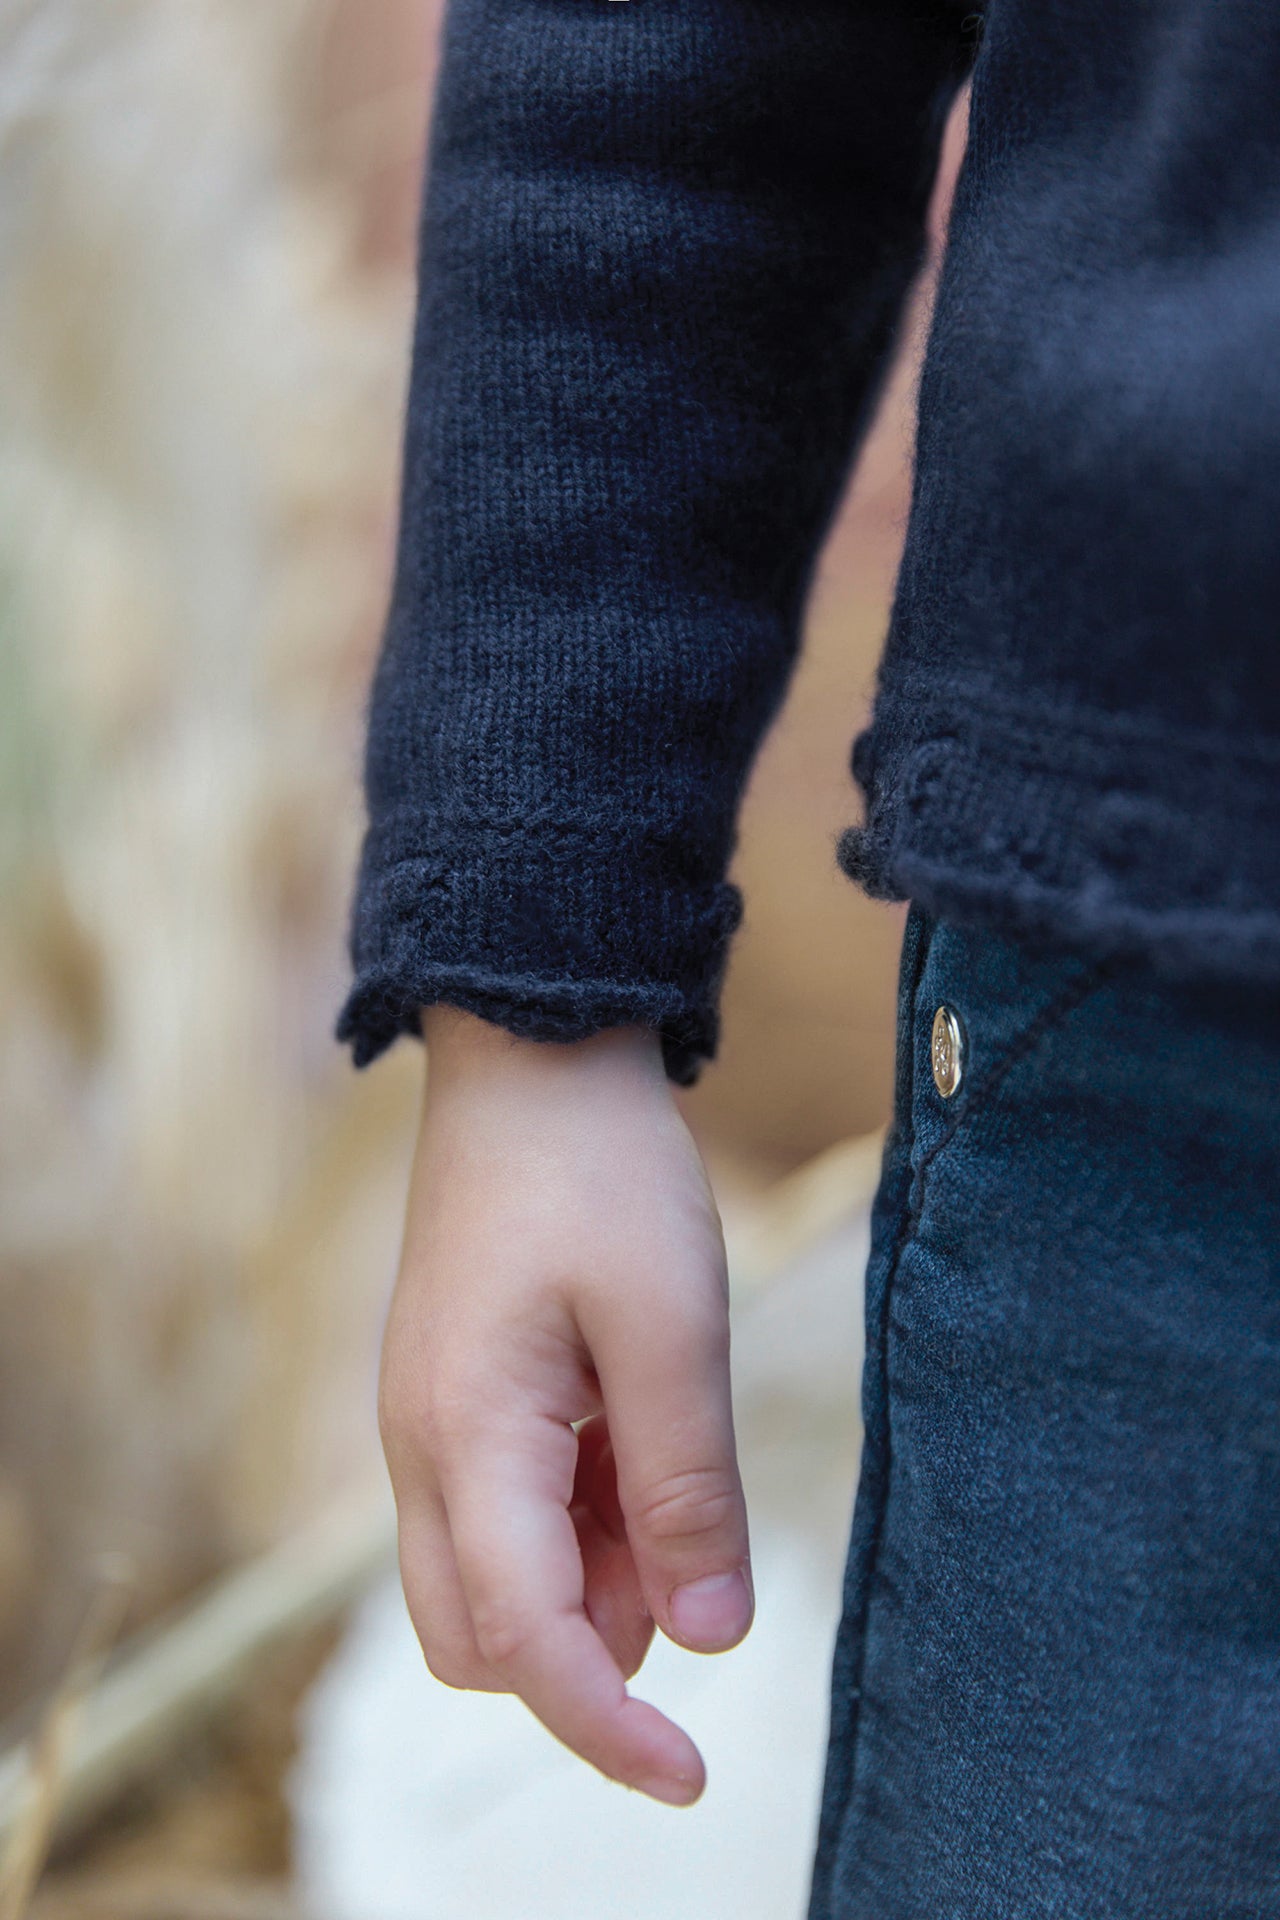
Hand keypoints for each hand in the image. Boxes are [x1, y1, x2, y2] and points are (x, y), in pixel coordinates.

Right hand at [378, 1009, 752, 1805]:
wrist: (532, 1054)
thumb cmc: (600, 1175)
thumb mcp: (671, 1327)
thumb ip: (684, 1489)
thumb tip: (708, 1636)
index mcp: (465, 1437)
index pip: (523, 1643)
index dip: (606, 1730)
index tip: (694, 1777)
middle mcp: (421, 1448)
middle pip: (479, 1635)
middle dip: (586, 1652)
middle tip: (687, 1564)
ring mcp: (430, 1419)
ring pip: (492, 1576)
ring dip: (589, 1577)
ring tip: (672, 1474)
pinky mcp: (458, 1394)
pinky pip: (503, 1507)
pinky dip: (577, 1518)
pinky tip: (637, 1442)